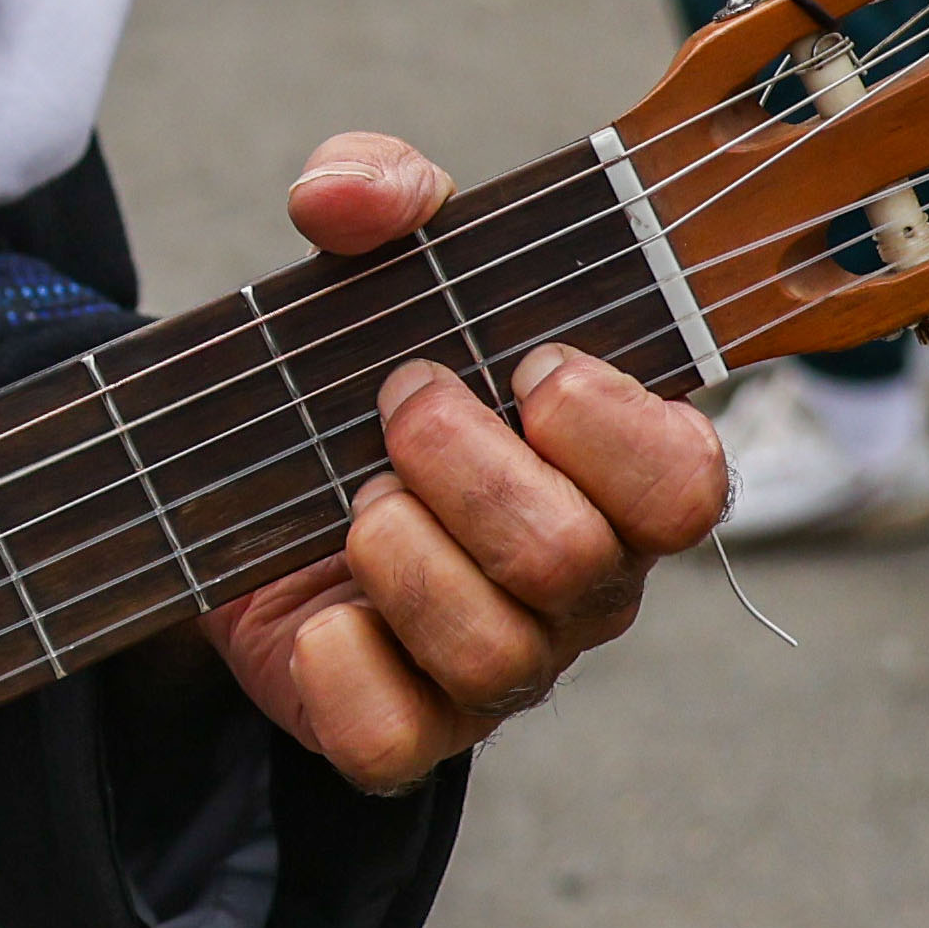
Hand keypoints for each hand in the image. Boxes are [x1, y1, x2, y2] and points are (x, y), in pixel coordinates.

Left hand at [181, 134, 721, 793]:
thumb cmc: (363, 378)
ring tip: (353, 500)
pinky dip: (344, 668)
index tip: (524, 364)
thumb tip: (347, 197)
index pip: (686, 482)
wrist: (242, 485)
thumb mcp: (376, 264)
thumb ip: (379, 190)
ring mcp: (505, 668)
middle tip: (396, 405)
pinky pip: (395, 737)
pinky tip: (318, 612)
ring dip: (401, 554)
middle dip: (463, 464)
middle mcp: (587, 584)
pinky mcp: (407, 730)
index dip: (604, 425)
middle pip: (574, 561)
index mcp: (620, 473)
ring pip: (495, 651)